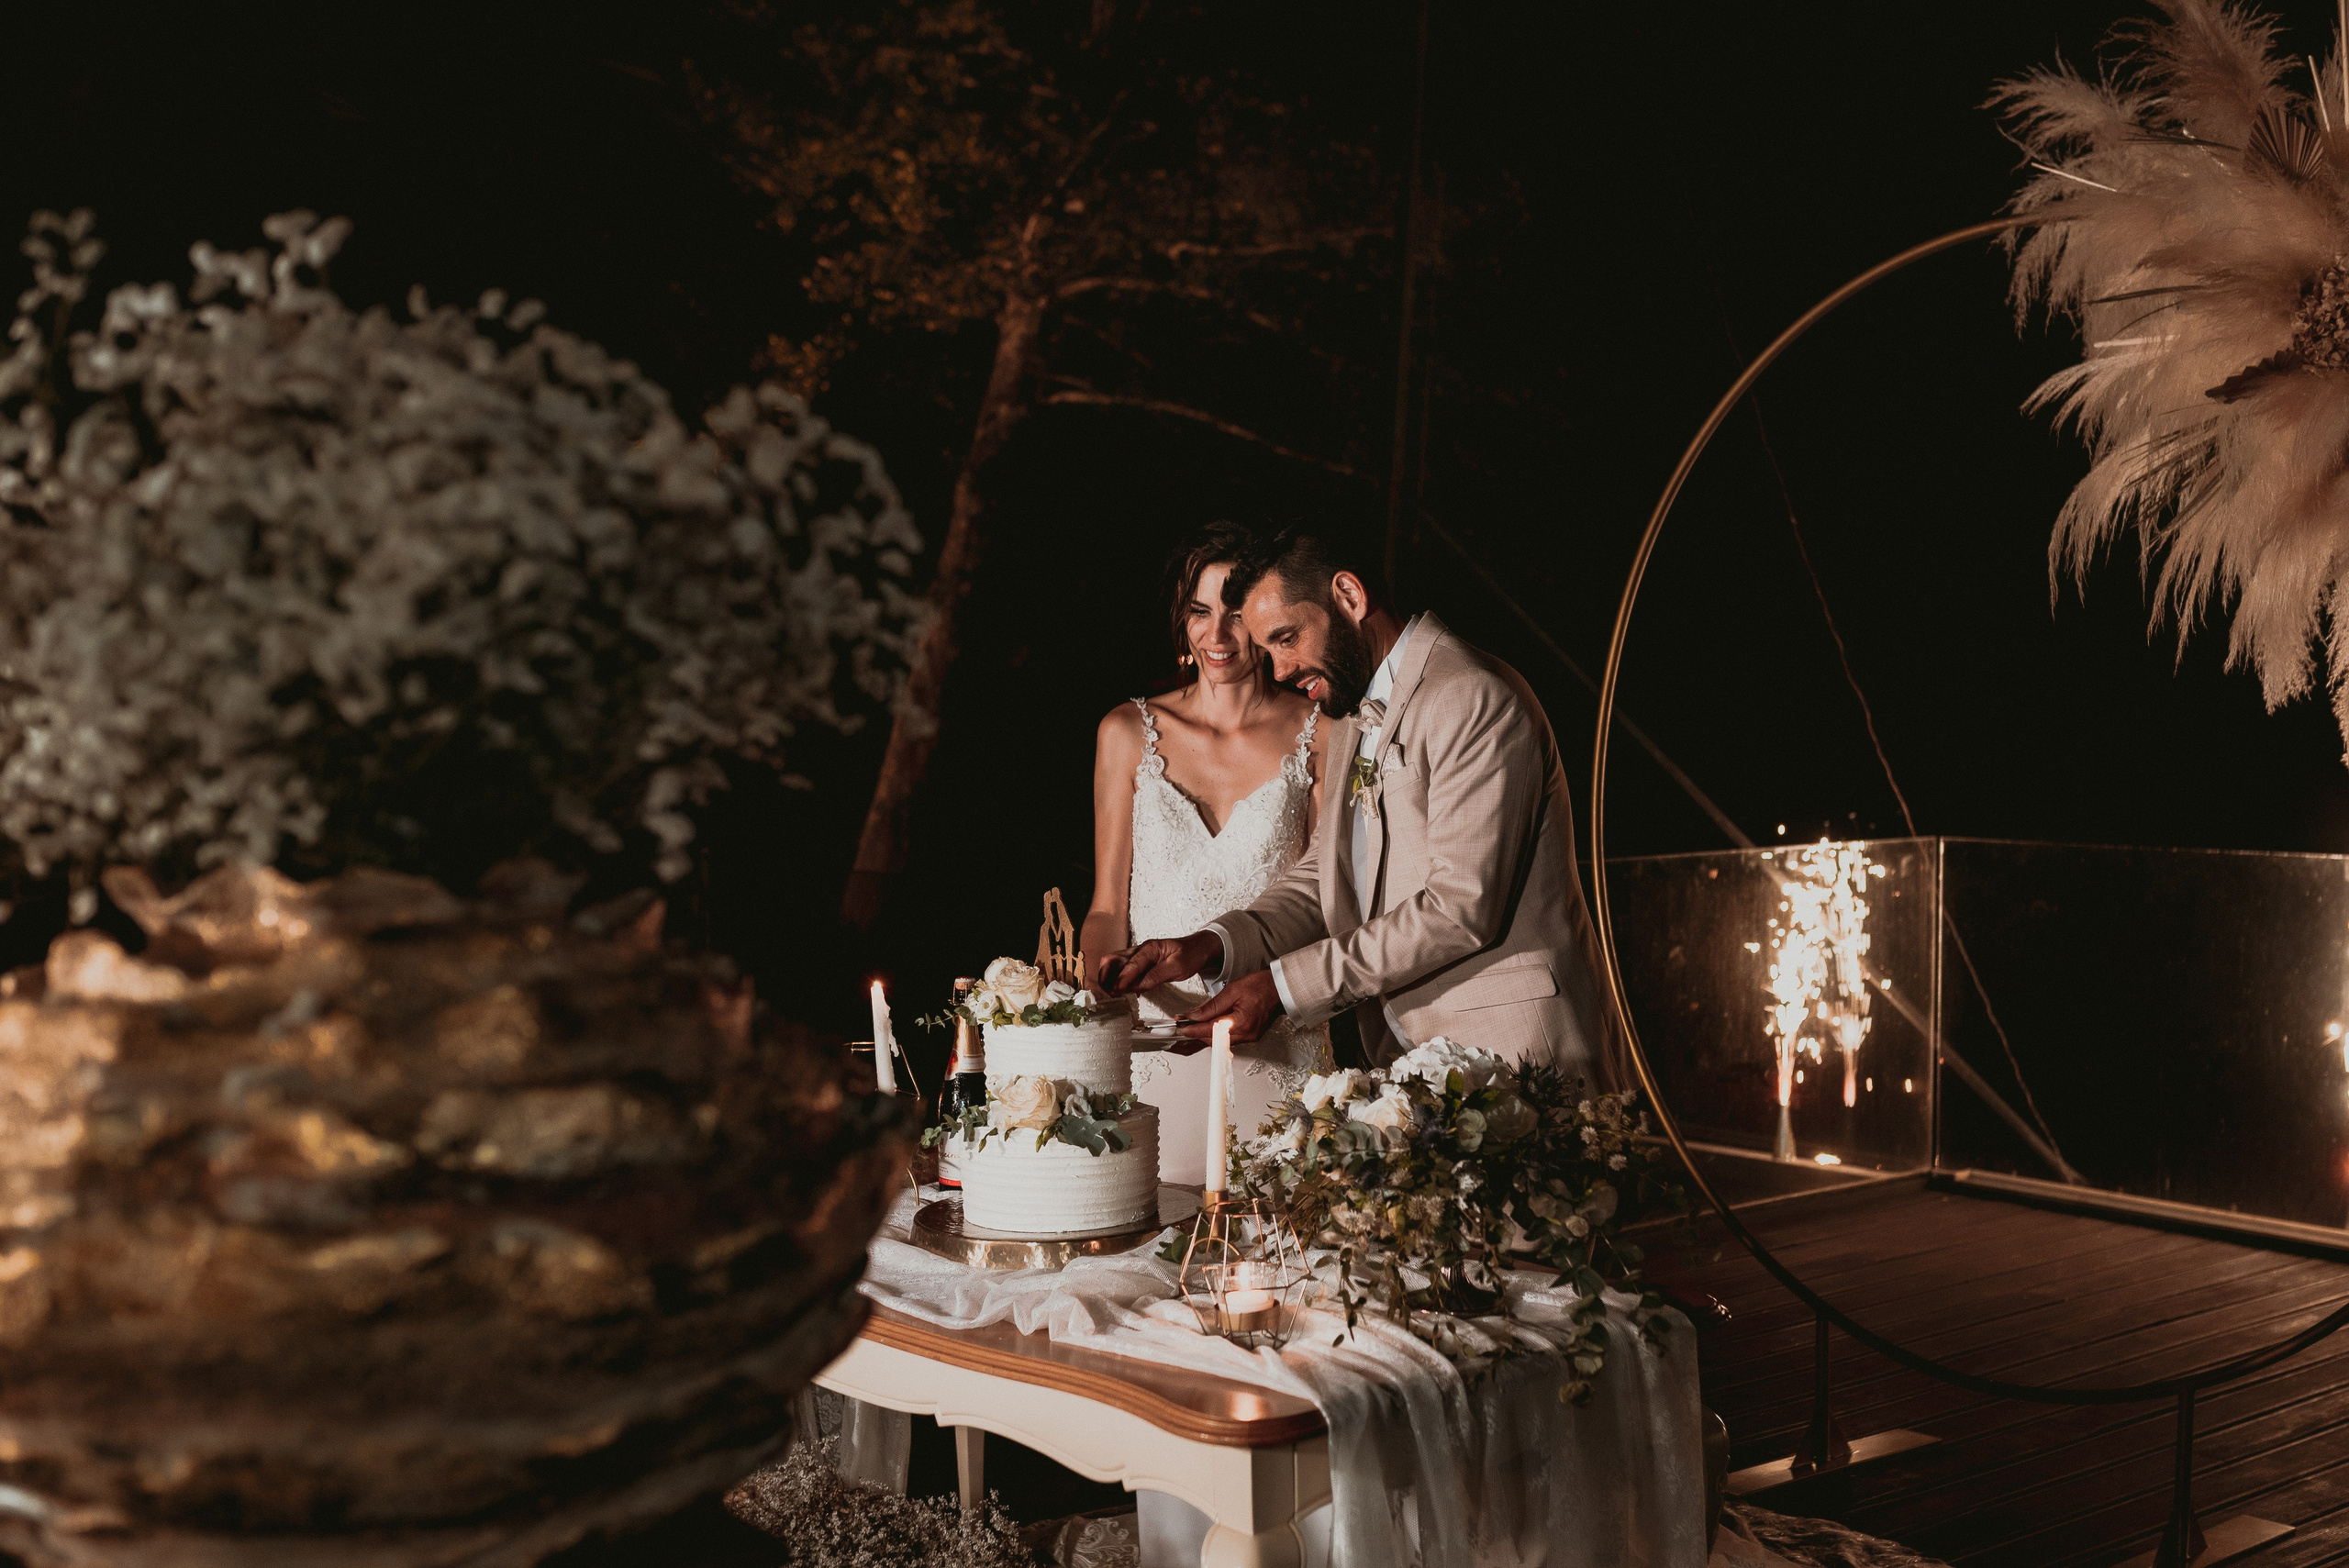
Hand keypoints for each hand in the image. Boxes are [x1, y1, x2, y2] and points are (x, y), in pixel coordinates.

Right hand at [1098, 932, 1219, 995]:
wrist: (1198, 949)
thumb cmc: (1191, 954)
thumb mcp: (1178, 967)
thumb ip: (1156, 976)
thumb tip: (1138, 986)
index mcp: (1150, 948)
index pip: (1130, 964)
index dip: (1122, 979)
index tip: (1116, 991)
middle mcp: (1140, 950)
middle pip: (1112, 959)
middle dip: (1106, 976)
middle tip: (1109, 994)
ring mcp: (1138, 956)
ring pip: (1114, 964)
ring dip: (1109, 979)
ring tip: (1112, 994)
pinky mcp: (1139, 963)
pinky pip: (1122, 970)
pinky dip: (1117, 980)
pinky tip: (1121, 991)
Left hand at [1177, 970, 1282, 1044]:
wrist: (1281, 988)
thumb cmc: (1261, 986)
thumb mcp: (1232, 990)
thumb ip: (1211, 1005)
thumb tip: (1194, 1015)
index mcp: (1241, 1023)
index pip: (1209, 1030)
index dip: (1192, 1029)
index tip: (1180, 1028)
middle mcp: (1245, 1035)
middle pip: (1213, 1039)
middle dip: (1197, 1032)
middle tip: (1183, 1025)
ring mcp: (1249, 1037)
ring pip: (1220, 1041)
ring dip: (1207, 1033)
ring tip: (1194, 1024)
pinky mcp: (1251, 1036)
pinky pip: (1229, 1039)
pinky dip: (1218, 1033)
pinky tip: (1211, 1025)